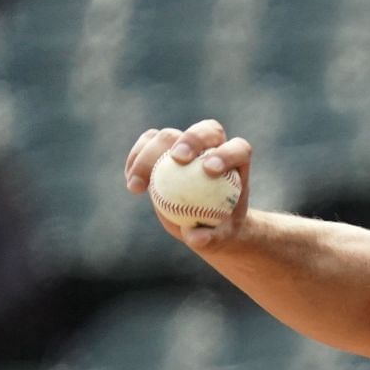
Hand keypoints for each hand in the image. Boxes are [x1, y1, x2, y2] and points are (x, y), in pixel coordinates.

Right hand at [122, 119, 253, 252]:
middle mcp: (214, 148)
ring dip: (149, 154)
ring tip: (138, 185)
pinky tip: (132, 183)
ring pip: (169, 135)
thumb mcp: (220, 239)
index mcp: (237, 163)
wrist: (204, 225)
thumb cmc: (219, 230)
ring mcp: (187, 146)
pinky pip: (146, 145)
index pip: (238, 149)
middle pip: (206, 131)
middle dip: (192, 139)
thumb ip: (212, 237)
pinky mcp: (163, 149)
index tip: (209, 170)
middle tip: (177, 159)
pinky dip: (135, 160)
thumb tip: (198, 238)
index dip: (226, 153)